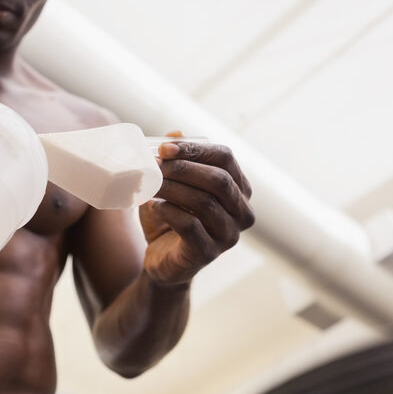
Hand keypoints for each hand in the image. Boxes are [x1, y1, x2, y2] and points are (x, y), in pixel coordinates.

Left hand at [139, 132, 253, 286]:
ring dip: (174, 189)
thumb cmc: (170, 218)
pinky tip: (153, 205)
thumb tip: (175, 133)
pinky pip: (191, 226)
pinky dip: (169, 212)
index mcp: (239, 189)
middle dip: (184, 168)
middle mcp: (242, 212)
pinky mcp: (209, 253)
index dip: (196, 149)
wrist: (162, 260)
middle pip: (219, 180)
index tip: (164, 148)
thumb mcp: (172, 185)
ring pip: (205, 203)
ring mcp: (229, 235)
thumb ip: (176, 160)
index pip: (226, 158)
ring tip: (150, 184)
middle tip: (155, 165)